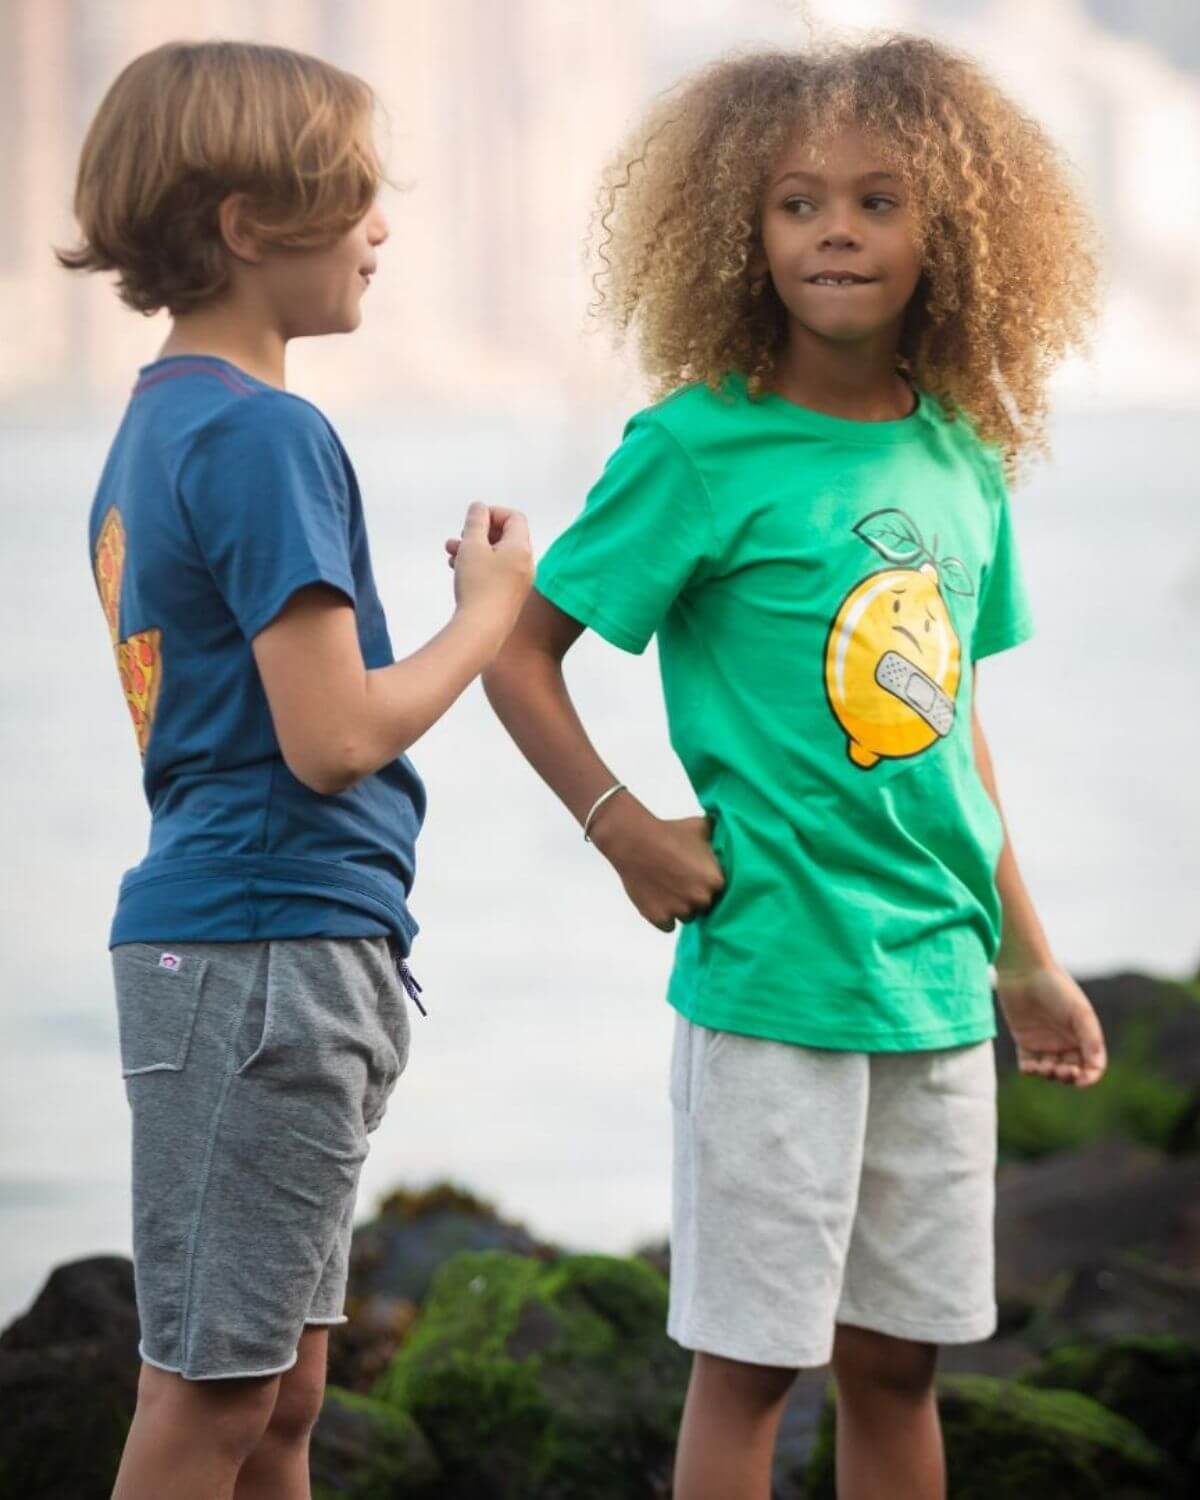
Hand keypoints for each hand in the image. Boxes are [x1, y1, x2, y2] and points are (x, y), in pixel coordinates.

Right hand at [445, 503, 532, 645]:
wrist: (482, 630)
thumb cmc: (478, 586)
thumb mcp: (472, 546)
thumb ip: (475, 522)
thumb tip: (479, 507)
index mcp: (521, 548)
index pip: (514, 517)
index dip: (492, 513)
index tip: (472, 520)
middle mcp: (526, 564)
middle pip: (505, 536)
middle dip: (479, 532)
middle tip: (460, 536)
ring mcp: (519, 582)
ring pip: (496, 556)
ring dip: (473, 549)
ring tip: (450, 551)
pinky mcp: (509, 597)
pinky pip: (496, 573)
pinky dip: (478, 566)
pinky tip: (457, 569)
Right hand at [590, 798, 725, 931]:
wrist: (634, 841)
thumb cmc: (669, 832)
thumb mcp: (700, 827)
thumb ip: (718, 833)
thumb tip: (727, 829)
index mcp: (716, 881)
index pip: (720, 891)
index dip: (707, 883)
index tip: (697, 875)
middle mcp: (701, 900)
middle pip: (704, 906)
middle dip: (695, 896)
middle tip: (680, 880)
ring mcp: (680, 911)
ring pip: (686, 917)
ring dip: (679, 907)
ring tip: (667, 887)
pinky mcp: (659, 918)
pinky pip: (668, 925)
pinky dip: (663, 915)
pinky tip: (657, 898)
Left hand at [995, 962, 1106, 1087]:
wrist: (1024, 971)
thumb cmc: (1056, 988)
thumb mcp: (1080, 1012)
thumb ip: (1091, 1039)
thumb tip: (1096, 1068)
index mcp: (1084, 1036)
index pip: (1092, 1065)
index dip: (1089, 1077)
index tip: (1080, 1078)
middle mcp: (1066, 1042)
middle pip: (1071, 1072)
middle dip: (1068, 1077)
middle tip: (1061, 1070)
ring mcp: (1045, 1043)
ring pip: (1050, 1071)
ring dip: (1049, 1075)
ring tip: (1045, 1067)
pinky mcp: (1025, 1041)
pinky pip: (1028, 1065)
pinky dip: (1030, 1071)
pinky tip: (1031, 1067)